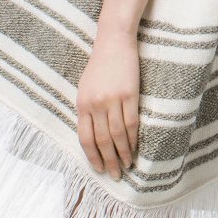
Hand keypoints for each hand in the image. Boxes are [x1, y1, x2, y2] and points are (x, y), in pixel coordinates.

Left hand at [75, 28, 139, 180]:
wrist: (113, 42)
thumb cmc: (99, 65)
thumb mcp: (85, 88)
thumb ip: (87, 111)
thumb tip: (92, 137)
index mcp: (82, 103)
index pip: (85, 138)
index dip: (92, 156)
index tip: (99, 169)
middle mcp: (95, 104)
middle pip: (102, 140)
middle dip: (109, 161)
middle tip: (115, 175)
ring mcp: (113, 100)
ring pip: (117, 135)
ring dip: (123, 154)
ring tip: (127, 166)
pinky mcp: (130, 95)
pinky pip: (131, 123)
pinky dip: (133, 139)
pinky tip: (135, 148)